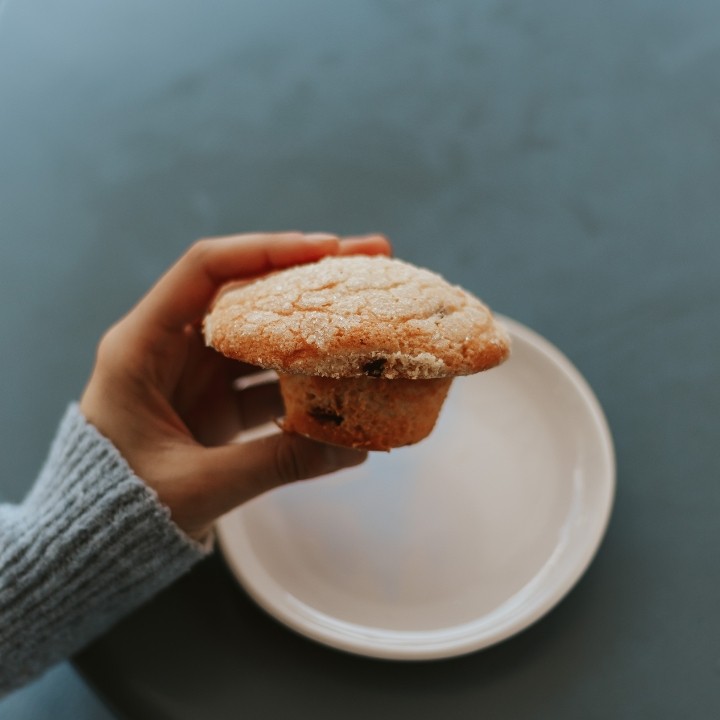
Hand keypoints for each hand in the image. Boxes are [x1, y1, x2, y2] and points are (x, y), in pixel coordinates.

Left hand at [80, 232, 391, 537]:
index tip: (327, 249)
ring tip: (369, 311)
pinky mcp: (214, 401)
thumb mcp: (197, 485)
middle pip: (245, 291)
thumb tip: (355, 449)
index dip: (266, 251)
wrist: (92, 542)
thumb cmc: (119, 509)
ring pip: (262, 333)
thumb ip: (275, 464)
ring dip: (313, 324)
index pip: (205, 270)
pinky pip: (266, 376)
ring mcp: (195, 374)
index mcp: (141, 346)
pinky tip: (346, 379)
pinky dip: (304, 377)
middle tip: (370, 258)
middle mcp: (170, 346)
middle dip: (307, 276)